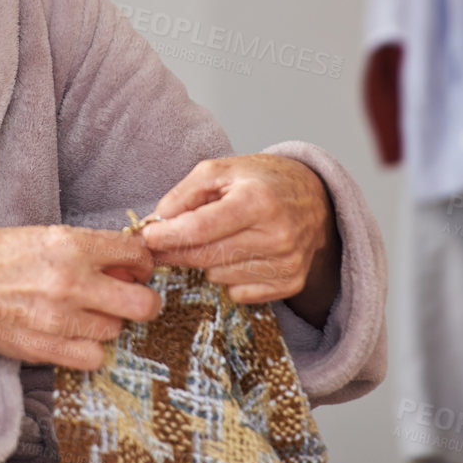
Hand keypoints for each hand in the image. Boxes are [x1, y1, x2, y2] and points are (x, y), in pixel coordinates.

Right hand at [0, 225, 161, 369]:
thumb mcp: (47, 235)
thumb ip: (90, 250)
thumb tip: (129, 266)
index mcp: (73, 245)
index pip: (137, 256)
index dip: (142, 264)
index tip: (135, 271)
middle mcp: (72, 281)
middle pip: (142, 304)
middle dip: (144, 302)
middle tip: (131, 300)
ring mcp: (61, 319)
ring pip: (116, 330)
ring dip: (106, 323)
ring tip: (84, 314)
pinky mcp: (47, 349)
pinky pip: (94, 357)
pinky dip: (88, 349)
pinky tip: (72, 335)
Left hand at [138, 154, 341, 325]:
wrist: (316, 198)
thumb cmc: (263, 180)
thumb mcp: (222, 170)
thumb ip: (186, 193)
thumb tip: (157, 221)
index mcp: (258, 200)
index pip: (201, 228)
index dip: (168, 236)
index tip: (146, 237)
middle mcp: (276, 235)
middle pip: (206, 256)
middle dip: (175, 252)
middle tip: (158, 245)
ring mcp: (286, 263)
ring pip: (218, 276)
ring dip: (206, 262)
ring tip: (216, 239)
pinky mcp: (290, 283)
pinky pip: (239, 292)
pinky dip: (228, 277)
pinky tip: (237, 255)